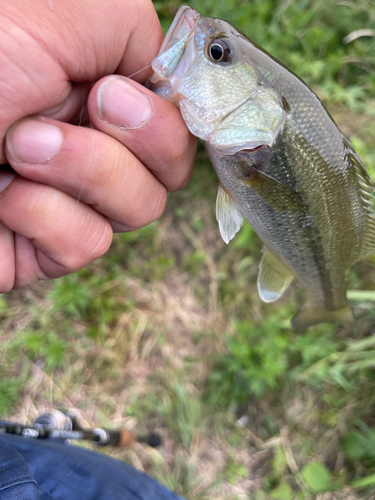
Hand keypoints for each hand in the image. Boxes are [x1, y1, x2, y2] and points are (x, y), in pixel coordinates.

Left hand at [0, 0, 195, 290]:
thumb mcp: (65, 9)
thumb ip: (137, 34)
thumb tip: (166, 83)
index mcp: (104, 90)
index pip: (178, 121)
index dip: (165, 120)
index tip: (110, 97)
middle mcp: (97, 142)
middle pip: (168, 171)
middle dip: (126, 146)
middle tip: (58, 116)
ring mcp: (73, 196)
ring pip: (139, 210)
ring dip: (83, 173)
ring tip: (19, 148)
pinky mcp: (46, 244)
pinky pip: (89, 246)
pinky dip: (49, 219)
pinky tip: (4, 198)